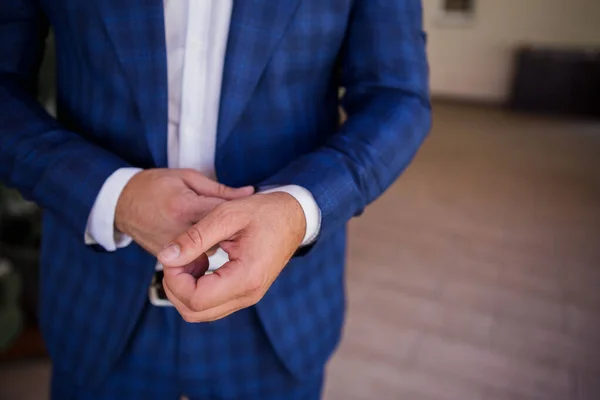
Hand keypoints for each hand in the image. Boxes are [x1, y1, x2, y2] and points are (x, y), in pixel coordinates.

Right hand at [115, 168, 253, 255]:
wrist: (121, 203)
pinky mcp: (166, 258)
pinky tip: (210, 248)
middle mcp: (178, 230)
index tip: (255, 214)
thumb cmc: (155, 185)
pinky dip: (204, 256)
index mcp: (185, 206)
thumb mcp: (187, 177)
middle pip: (218, 238)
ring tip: (230, 238)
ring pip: (208, 254)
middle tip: (246, 232)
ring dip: (219, 246)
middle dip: (233, 235)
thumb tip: (249, 193)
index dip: (240, 214)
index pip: (221, 214)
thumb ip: (219, 189)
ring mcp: (171, 247)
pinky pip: (193, 262)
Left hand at [157, 192, 305, 321]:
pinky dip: (196, 289)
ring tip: (191, 258)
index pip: (196, 298)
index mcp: (246, 277)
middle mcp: (248, 294)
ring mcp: (247, 297)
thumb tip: (165, 257)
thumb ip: (194, 237)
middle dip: (175, 287)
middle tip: (178, 256)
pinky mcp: (244, 293)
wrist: (293, 217)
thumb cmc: (263, 212)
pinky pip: (211, 305)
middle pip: (194, 312)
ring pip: (199, 313)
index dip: (174, 279)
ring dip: (184, 289)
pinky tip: (200, 262)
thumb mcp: (227, 215)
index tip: (174, 254)